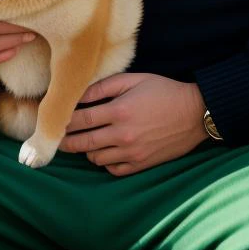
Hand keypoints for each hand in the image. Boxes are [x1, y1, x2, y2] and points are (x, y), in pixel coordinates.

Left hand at [58, 73, 207, 175]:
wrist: (194, 113)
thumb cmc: (163, 90)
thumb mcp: (134, 79)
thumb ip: (104, 86)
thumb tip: (79, 94)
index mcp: (119, 111)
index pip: (81, 119)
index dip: (64, 120)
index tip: (54, 119)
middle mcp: (123, 135)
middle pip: (84, 142)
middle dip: (66, 141)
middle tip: (55, 139)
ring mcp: (132, 153)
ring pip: (96, 158)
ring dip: (86, 150)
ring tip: (81, 142)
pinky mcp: (141, 164)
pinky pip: (114, 169)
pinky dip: (104, 162)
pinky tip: (103, 152)